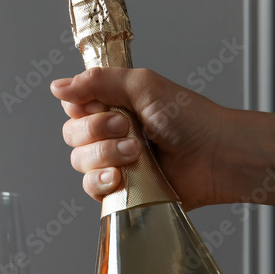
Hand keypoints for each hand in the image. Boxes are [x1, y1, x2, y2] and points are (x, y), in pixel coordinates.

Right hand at [50, 67, 274, 210]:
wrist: (217, 155)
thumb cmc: (190, 119)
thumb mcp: (143, 85)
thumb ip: (98, 81)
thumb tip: (57, 86)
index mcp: (114, 106)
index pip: (74, 107)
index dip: (82, 108)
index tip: (104, 106)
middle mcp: (110, 135)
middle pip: (71, 135)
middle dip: (96, 131)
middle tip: (127, 128)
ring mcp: (116, 164)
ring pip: (80, 162)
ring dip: (104, 155)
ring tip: (136, 152)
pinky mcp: (122, 192)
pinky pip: (92, 189)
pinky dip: (101, 181)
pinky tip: (120, 177)